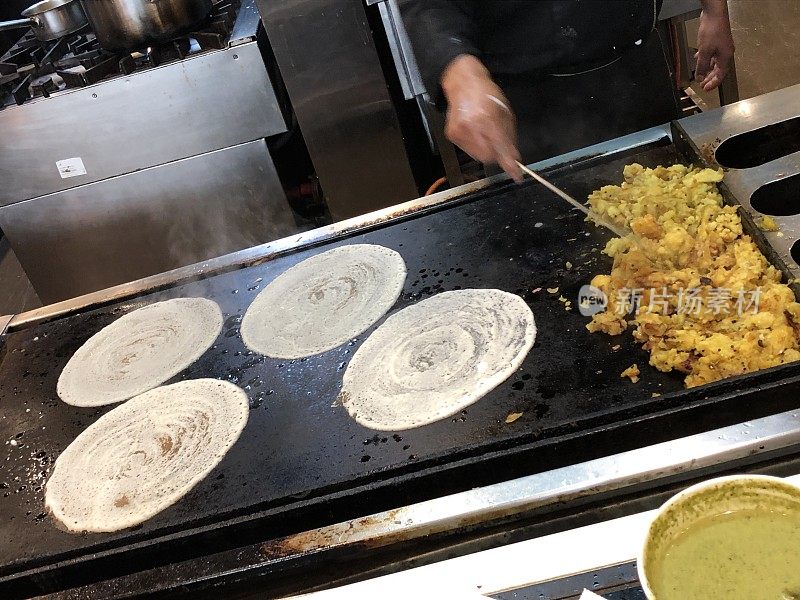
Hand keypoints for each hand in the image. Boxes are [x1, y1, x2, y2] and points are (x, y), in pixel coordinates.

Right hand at [441, 54, 522, 181]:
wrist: (463, 84)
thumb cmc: (486, 95)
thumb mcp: (505, 112)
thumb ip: (509, 136)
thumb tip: (513, 157)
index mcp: (487, 119)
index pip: (501, 148)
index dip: (509, 164)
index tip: (516, 175)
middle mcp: (471, 127)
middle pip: (489, 157)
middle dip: (496, 155)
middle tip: (499, 145)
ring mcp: (459, 132)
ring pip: (478, 156)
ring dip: (486, 150)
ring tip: (485, 133)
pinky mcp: (452, 135)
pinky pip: (469, 150)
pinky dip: (476, 145)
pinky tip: (475, 132)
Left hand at [695, 1, 734, 91]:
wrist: (714, 14)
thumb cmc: (712, 31)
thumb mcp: (704, 51)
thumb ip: (702, 66)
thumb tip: (699, 77)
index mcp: (726, 56)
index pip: (721, 74)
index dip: (713, 83)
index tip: (705, 89)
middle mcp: (725, 53)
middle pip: (718, 69)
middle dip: (709, 77)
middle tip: (701, 85)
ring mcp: (721, 46)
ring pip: (714, 62)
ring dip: (706, 69)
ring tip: (699, 75)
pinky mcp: (716, 41)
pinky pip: (711, 54)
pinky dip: (705, 59)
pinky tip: (697, 60)